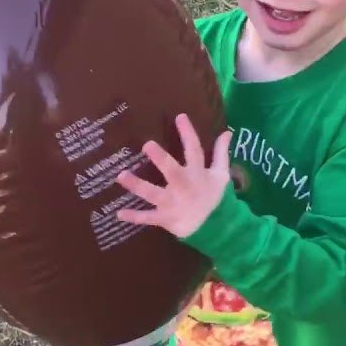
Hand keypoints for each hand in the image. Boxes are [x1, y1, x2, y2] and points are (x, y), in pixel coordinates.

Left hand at [115, 113, 232, 237]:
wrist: (217, 229)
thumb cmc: (216, 198)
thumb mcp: (222, 175)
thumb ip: (221, 153)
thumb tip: (227, 132)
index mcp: (198, 174)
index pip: (194, 150)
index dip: (188, 133)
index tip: (179, 117)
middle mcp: (183, 186)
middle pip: (172, 171)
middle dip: (160, 158)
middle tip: (147, 144)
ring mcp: (173, 203)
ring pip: (153, 193)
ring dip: (137, 185)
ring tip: (120, 175)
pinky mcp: (166, 218)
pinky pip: (148, 218)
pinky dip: (135, 217)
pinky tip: (119, 213)